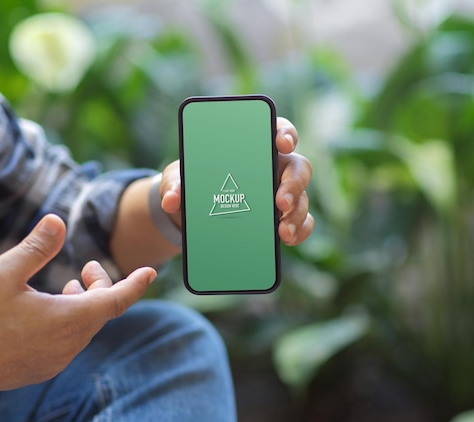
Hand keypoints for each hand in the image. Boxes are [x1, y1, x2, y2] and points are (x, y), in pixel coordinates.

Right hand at [0, 214, 155, 390]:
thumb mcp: (3, 275)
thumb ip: (36, 249)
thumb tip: (58, 220)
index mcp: (70, 320)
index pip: (117, 300)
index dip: (136, 284)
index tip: (151, 271)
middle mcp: (69, 345)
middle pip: (101, 312)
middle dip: (101, 287)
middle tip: (87, 267)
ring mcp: (54, 362)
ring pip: (83, 328)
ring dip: (83, 305)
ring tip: (69, 286)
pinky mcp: (39, 370)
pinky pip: (66, 343)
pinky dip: (68, 323)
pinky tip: (48, 312)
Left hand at [159, 117, 313, 245]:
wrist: (193, 211)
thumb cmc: (192, 182)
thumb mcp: (179, 179)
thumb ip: (174, 183)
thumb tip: (171, 199)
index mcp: (255, 146)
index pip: (279, 130)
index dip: (285, 133)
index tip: (282, 143)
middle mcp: (275, 167)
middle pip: (299, 169)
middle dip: (293, 185)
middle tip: (281, 203)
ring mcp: (282, 192)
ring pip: (302, 199)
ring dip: (296, 215)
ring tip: (281, 232)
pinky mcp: (283, 217)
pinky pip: (302, 222)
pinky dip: (298, 231)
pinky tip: (287, 240)